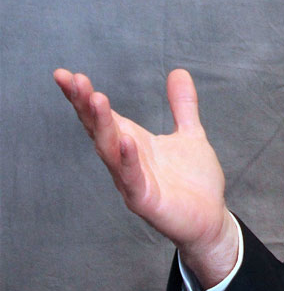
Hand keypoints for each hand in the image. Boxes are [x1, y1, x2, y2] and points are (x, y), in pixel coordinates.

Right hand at [54, 68, 238, 287]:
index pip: (103, 117)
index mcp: (134, 143)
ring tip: (96, 98)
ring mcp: (132, 181)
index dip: (84, 97)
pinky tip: (126, 140)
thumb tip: (178, 71)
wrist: (210, 218)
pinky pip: (132, 178)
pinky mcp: (145, 200)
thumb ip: (182, 105)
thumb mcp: (190, 134)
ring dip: (102, 126)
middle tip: (72, 79)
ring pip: (109, 151)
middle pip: (99, 129)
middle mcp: (126, 160)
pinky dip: (128, 160)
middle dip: (85, 105)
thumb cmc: (194, 181)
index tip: (66, 74)